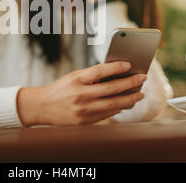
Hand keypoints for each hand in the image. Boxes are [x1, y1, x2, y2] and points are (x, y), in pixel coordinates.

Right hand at [16, 61, 146, 125]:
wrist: (43, 107)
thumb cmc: (62, 88)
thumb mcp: (74, 77)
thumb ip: (92, 77)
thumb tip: (117, 76)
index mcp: (76, 80)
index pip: (99, 71)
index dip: (115, 67)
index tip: (129, 64)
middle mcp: (80, 95)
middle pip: (111, 89)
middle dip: (130, 84)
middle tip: (142, 79)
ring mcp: (83, 110)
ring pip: (113, 105)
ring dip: (129, 99)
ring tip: (139, 94)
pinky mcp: (84, 121)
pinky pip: (106, 115)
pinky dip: (117, 109)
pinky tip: (125, 104)